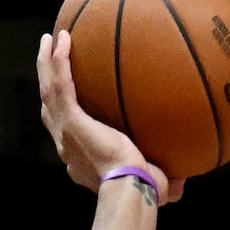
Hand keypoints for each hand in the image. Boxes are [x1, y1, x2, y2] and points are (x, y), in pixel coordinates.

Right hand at [34, 30, 170, 200]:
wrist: (129, 188)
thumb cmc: (142, 191)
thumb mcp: (152, 184)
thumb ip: (166, 181)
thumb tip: (184, 184)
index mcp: (80, 158)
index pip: (67, 134)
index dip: (64, 115)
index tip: (69, 102)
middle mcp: (66, 144)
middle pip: (49, 108)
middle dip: (48, 82)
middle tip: (49, 59)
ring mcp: (65, 131)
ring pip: (48, 91)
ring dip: (46, 64)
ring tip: (49, 40)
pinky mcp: (71, 119)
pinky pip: (60, 84)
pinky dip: (58, 61)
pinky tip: (63, 38)